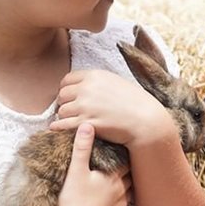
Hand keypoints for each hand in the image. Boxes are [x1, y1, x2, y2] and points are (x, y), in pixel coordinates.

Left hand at [51, 70, 173, 146]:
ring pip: (61, 111)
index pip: (67, 80)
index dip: (67, 89)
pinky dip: (59, 128)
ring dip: (65, 117)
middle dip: (65, 104)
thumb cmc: (136, 103)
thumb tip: (83, 86)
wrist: (146, 121)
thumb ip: (98, 82)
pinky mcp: (85, 124)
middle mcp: (87, 89)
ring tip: (74, 121)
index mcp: (95, 76)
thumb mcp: (117, 82)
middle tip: (72, 112)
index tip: (70, 98)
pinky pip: (61, 125)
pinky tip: (61, 129)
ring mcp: (85, 107)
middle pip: (62, 95)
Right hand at [52, 123, 131, 205]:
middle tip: (127, 165)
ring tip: (122, 186)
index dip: (126, 156)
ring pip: (129, 195)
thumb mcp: (76, 171)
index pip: (126, 162)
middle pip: (130, 178)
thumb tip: (87, 124)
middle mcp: (122, 192)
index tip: (128, 150)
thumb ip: (82, 147)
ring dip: (126, 190)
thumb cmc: (74, 201)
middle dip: (129, 172)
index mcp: (113, 178)